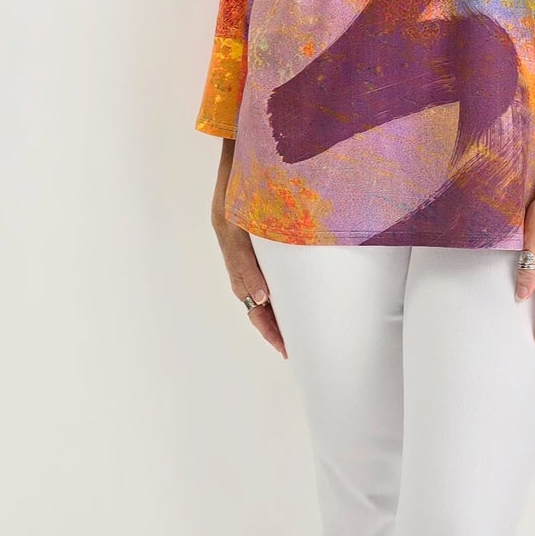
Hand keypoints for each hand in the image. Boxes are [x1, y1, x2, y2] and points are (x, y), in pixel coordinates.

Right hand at [214, 213, 287, 356]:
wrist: (233, 187)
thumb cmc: (232, 212)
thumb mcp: (236, 240)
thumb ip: (246, 268)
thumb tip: (260, 299)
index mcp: (240, 278)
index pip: (256, 313)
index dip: (270, 332)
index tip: (284, 348)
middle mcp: (248, 276)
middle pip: (265, 311)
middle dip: (279, 330)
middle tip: (298, 347)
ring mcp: (258, 267)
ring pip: (272, 298)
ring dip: (284, 315)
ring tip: (301, 330)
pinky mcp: (266, 256)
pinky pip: (278, 280)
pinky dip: (288, 294)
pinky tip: (301, 298)